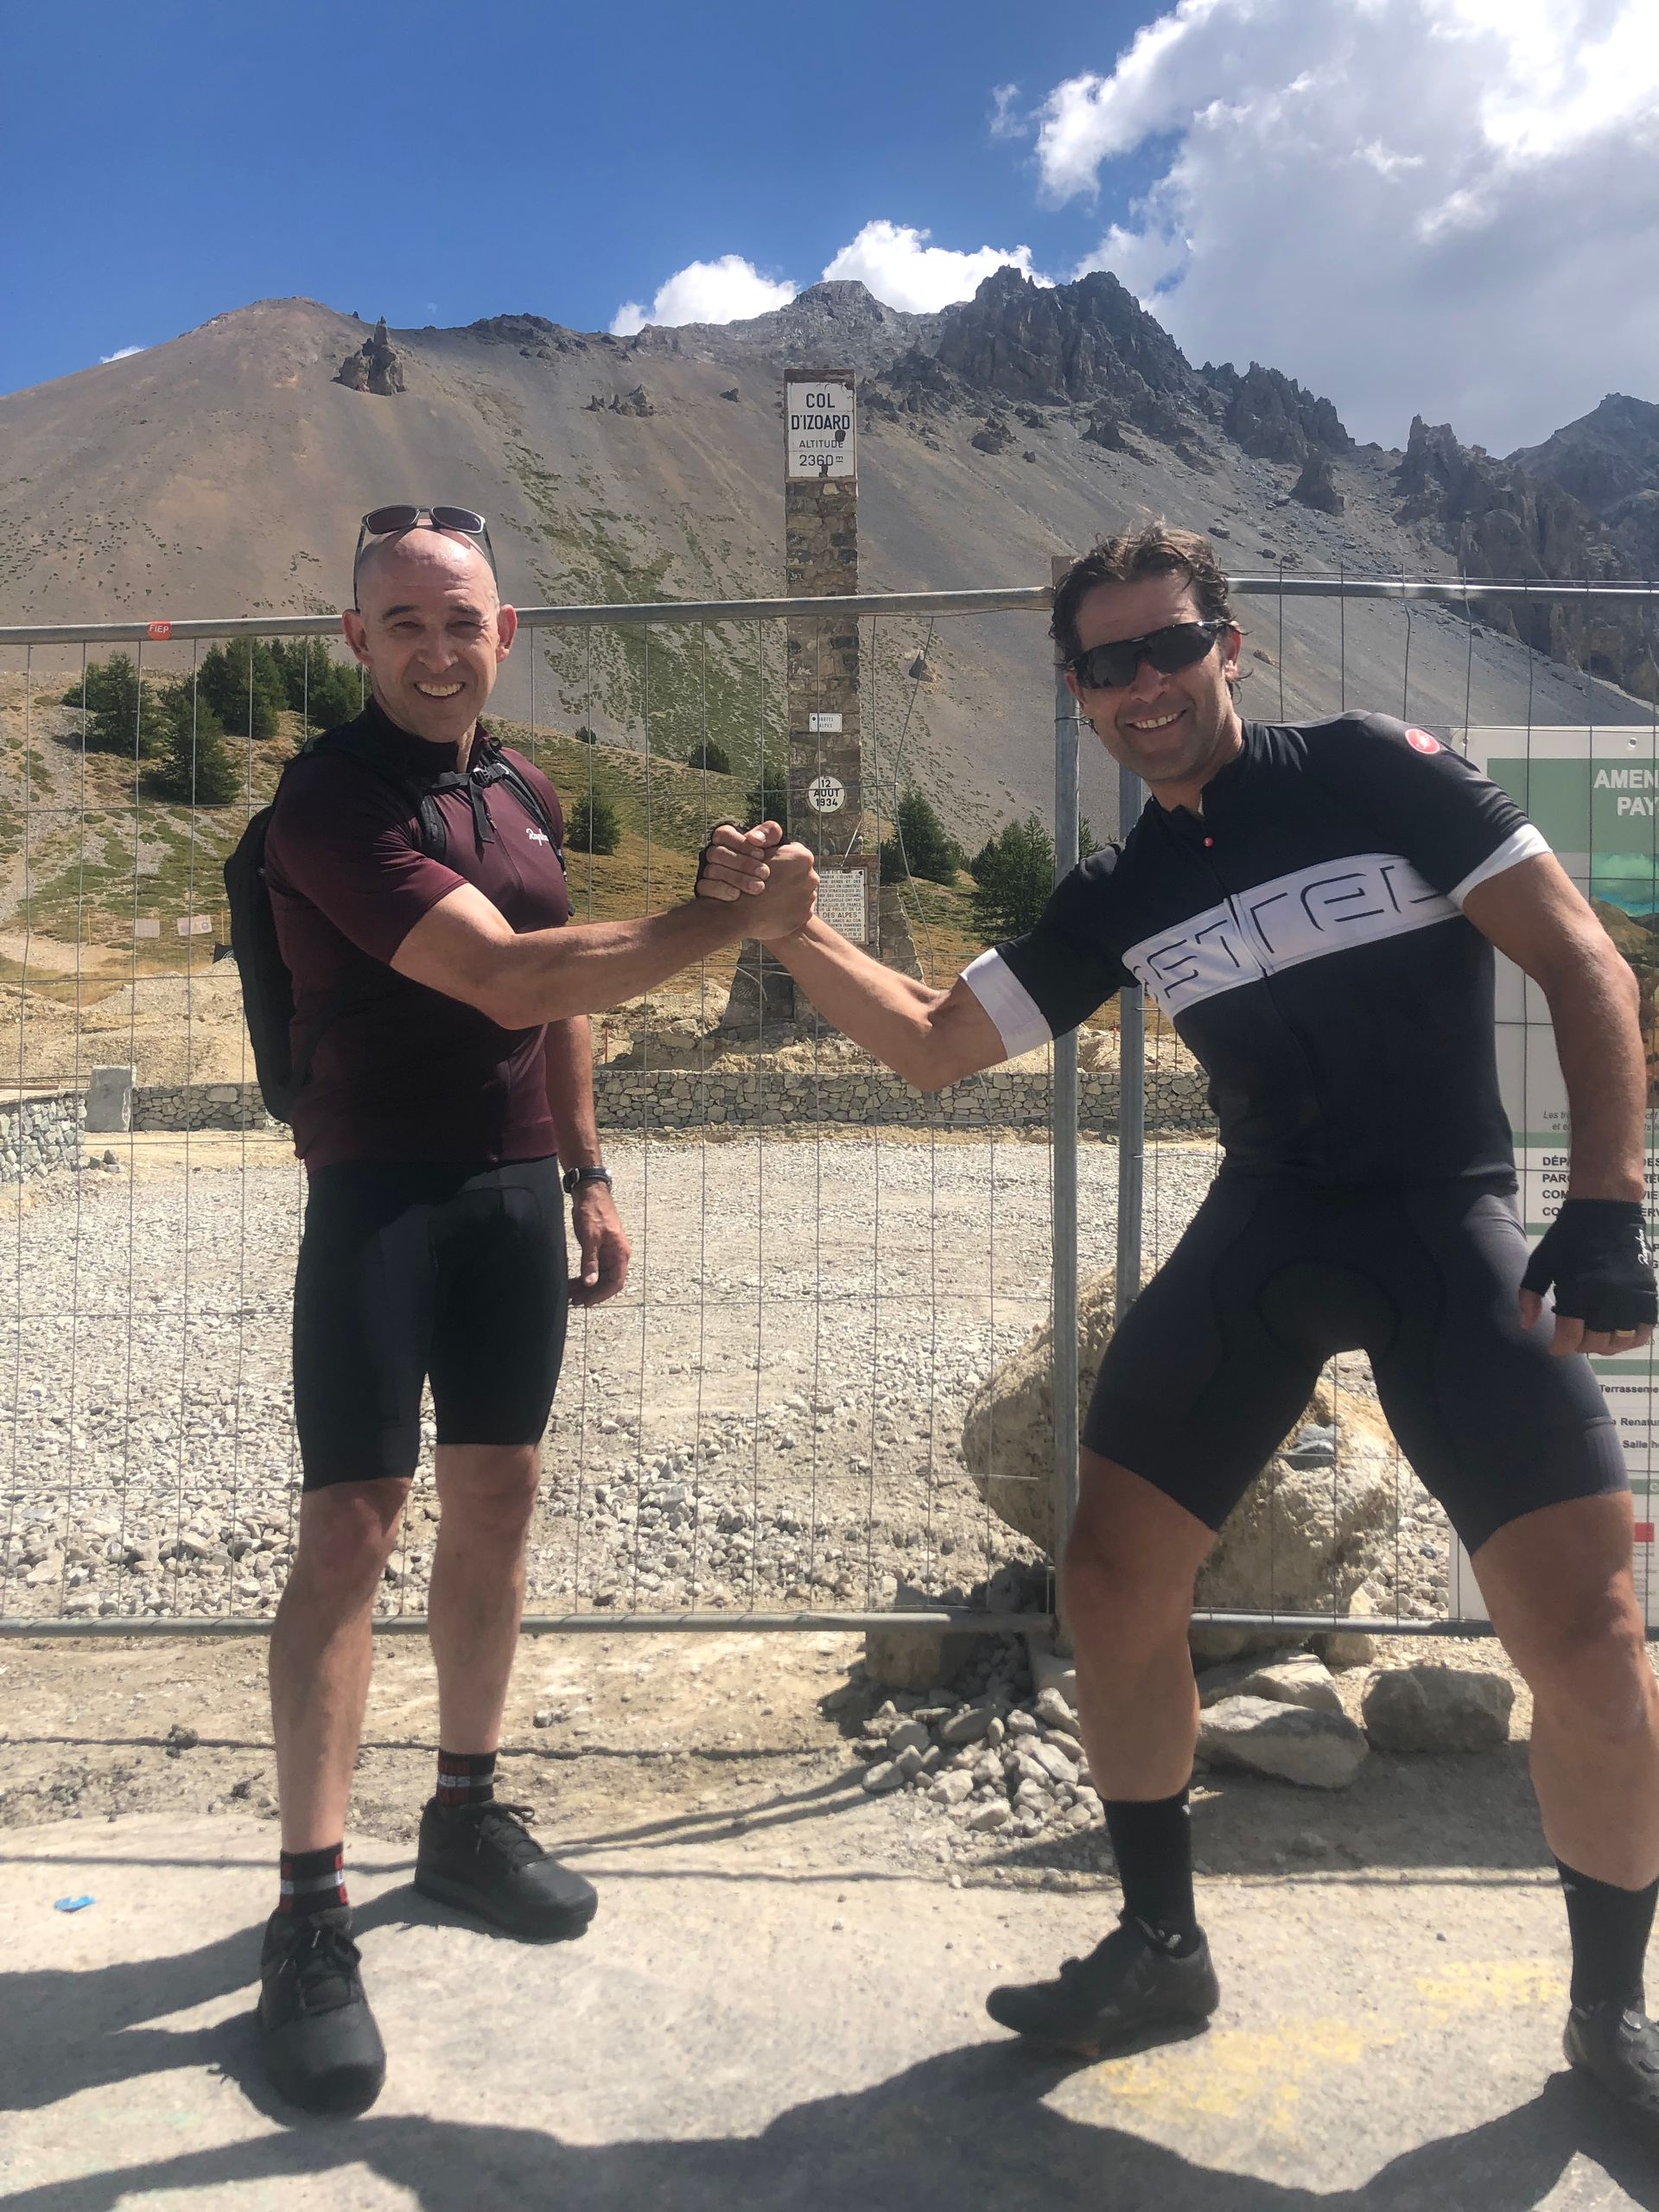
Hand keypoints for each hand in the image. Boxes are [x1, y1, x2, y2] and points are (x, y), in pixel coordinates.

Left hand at [569, 1184, 629, 1306]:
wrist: (590, 1193)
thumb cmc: (593, 1212)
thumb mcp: (590, 1238)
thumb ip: (590, 1262)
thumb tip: (590, 1283)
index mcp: (620, 1254)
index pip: (615, 1283)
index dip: (601, 1295)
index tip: (586, 1302)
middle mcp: (617, 1256)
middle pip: (607, 1283)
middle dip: (591, 1293)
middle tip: (573, 1301)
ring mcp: (608, 1253)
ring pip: (599, 1277)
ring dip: (586, 1287)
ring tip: (570, 1295)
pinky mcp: (599, 1250)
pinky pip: (594, 1269)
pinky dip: (584, 1277)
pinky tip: (573, 1282)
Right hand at [695, 820, 783, 902]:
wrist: (771, 893)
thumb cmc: (770, 863)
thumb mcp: (773, 845)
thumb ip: (769, 833)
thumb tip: (755, 838)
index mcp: (727, 839)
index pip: (723, 834)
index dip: (741, 844)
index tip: (761, 855)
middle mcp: (714, 854)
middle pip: (718, 853)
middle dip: (743, 863)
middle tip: (765, 873)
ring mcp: (707, 872)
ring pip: (712, 870)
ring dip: (736, 878)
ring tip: (758, 887)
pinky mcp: (705, 890)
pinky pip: (704, 887)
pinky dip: (720, 890)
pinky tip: (737, 895)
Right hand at [746, 840, 817, 941]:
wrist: (738, 915)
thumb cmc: (742, 878)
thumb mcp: (753, 849)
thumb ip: (767, 838)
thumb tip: (773, 833)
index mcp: (803, 857)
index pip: (796, 852)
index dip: (781, 858)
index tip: (770, 865)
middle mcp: (811, 877)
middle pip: (801, 873)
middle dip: (788, 876)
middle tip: (769, 882)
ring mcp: (809, 898)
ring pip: (800, 891)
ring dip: (788, 893)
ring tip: (769, 897)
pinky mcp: (804, 916)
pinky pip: (799, 909)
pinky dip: (789, 909)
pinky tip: (774, 909)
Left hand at [1519, 1197, 1657, 1355]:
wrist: (1606, 1210)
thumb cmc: (1568, 1237)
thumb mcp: (1541, 1261)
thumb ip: (1530, 1295)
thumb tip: (1527, 1325)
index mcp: (1579, 1288)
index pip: (1571, 1336)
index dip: (1560, 1347)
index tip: (1555, 1347)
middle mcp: (1608, 1295)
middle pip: (1595, 1342)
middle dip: (1580, 1345)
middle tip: (1573, 1338)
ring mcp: (1631, 1295)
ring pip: (1621, 1340)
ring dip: (1606, 1346)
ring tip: (1595, 1339)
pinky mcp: (1648, 1291)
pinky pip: (1645, 1329)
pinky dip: (1632, 1339)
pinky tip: (1618, 1335)